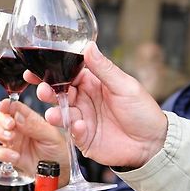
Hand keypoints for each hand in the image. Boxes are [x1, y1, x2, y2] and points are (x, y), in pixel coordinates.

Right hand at [0, 100, 69, 186]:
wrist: (58, 173)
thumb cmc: (58, 151)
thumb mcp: (52, 136)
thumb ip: (35, 126)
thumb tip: (19, 116)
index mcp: (29, 119)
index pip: (15, 107)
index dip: (7, 104)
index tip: (4, 105)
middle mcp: (18, 128)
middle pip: (0, 116)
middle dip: (2, 118)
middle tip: (10, 124)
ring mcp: (12, 142)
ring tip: (11, 138)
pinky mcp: (9, 156)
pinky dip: (3, 153)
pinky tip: (15, 157)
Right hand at [25, 42, 167, 167]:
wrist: (153, 144)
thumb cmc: (142, 111)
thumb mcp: (124, 86)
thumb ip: (104, 68)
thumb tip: (89, 46)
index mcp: (92, 84)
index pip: (67, 74)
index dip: (51, 72)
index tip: (36, 70)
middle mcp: (83, 100)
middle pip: (59, 93)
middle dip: (47, 91)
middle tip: (43, 91)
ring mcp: (82, 119)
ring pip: (61, 113)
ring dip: (55, 112)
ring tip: (55, 114)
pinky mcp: (83, 138)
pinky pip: (72, 132)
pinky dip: (73, 129)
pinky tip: (79, 127)